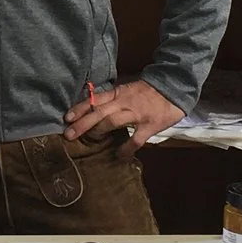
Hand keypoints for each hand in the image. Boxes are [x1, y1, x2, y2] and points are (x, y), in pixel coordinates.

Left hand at [64, 80, 183, 142]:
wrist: (174, 87)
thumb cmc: (149, 91)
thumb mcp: (128, 89)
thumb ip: (114, 98)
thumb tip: (95, 108)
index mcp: (119, 93)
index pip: (95, 99)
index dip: (80, 108)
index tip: (67, 117)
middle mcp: (124, 102)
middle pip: (98, 112)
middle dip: (82, 123)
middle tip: (68, 134)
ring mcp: (137, 114)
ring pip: (112, 121)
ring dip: (98, 131)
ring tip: (89, 140)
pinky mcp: (149, 125)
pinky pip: (135, 139)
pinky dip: (126, 148)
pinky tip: (119, 155)